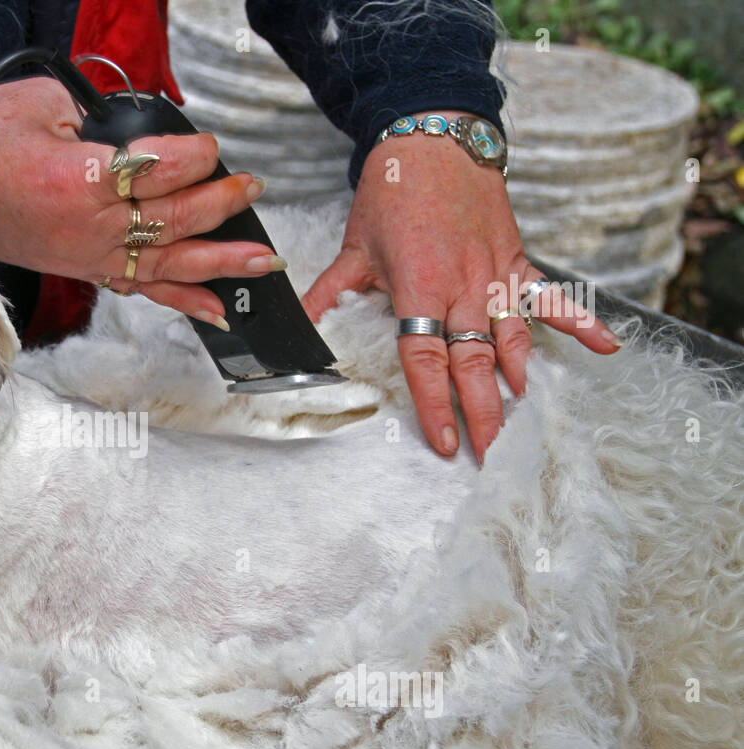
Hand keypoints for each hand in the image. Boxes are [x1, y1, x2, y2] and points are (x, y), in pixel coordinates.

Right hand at [0, 76, 284, 328]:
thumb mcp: (43, 106)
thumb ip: (100, 118)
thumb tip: (142, 129)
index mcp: (78, 181)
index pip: (153, 172)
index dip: (190, 159)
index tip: (212, 148)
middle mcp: (90, 228)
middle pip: (169, 220)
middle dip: (218, 204)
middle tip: (253, 188)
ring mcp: (92, 255)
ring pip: (168, 261)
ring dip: (220, 261)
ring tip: (261, 260)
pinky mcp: (90, 269)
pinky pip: (144, 289)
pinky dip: (183, 301)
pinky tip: (217, 311)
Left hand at [300, 112, 621, 462]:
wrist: (434, 135)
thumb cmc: (393, 189)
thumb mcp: (353, 246)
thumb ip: (330, 294)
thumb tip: (302, 328)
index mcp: (420, 287)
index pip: (426, 361)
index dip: (435, 405)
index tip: (444, 442)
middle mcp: (462, 286)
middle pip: (474, 363)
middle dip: (481, 412)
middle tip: (487, 453)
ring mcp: (494, 274)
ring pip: (511, 340)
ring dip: (516, 383)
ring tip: (519, 422)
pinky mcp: (516, 259)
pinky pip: (549, 296)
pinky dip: (579, 321)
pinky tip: (606, 347)